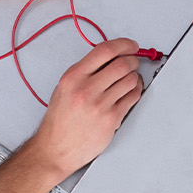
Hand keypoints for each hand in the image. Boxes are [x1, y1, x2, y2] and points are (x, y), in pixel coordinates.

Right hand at [20, 38, 143, 177]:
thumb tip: (112, 55)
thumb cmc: (60, 119)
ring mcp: (100, 105)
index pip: (105, 50)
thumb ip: (86, 70)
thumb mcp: (65, 87)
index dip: (123, 44)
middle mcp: (86, 89)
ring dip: (135, 77)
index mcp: (73, 77)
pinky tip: (130, 92)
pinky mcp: (111, 119)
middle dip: (132, 60)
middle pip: (122, 63)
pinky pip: (133, 97)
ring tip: (129, 80)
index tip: (130, 45)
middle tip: (133, 61)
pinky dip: (136, 91)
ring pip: (131, 80)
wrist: (56, 148)